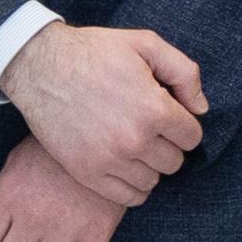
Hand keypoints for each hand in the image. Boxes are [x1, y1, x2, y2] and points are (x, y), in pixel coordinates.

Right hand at [0, 19, 208, 204]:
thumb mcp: (145, 43)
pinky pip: (130, 198)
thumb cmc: (94, 52)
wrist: (40, 67)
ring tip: (132, 142)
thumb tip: (201, 108)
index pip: (192, 137)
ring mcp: (110, 161)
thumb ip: (184, 73)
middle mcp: (135, 140)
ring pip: (153, 181)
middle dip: (167, 144)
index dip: (182, 124)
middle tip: (147, 126)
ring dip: (149, 164)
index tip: (167, 114)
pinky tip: (124, 164)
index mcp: (154, 108)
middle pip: (174, 161)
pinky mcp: (88, 174)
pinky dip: (133, 186)